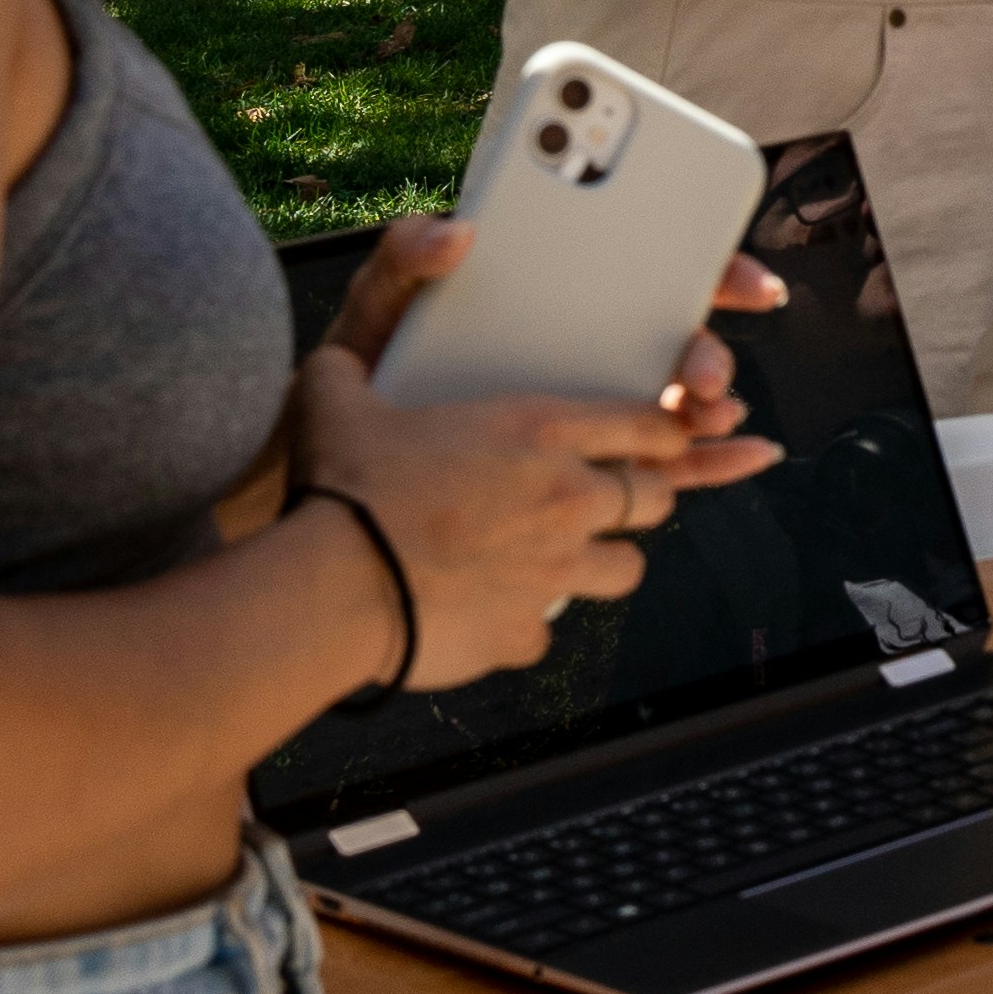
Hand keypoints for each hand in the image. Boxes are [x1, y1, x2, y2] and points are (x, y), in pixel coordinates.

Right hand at [295, 216, 779, 687]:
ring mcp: (555, 571)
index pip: (649, 423)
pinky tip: (486, 617)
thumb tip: (329, 363)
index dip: (664, 434)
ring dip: (600, 564)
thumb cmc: (338, 487)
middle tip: (606, 503)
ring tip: (561, 564)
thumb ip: (348, 374)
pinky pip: (546, 629)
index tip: (664, 441)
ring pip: (626, 570)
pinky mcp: (527, 630)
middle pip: (657, 498)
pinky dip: (522, 624)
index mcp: (539, 431)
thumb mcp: (338, 404)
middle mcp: (567, 498)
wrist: (328, 588)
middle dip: (641, 499)